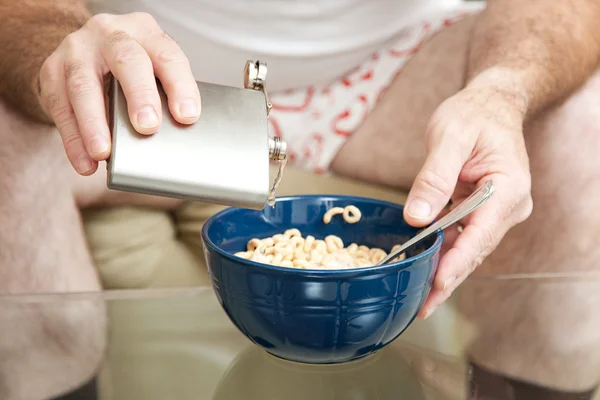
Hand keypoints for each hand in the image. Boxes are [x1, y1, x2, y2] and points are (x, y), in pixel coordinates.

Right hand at [38, 12, 200, 174]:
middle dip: (139, 95)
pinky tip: (86, 161)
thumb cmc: (131, 66)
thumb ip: (165, 93)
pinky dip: (73, 139)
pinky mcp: (52, 71)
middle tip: (147, 127)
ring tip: (104, 152)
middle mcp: (110, 34)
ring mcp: (77, 50)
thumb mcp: (152, 67)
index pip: (167, 55)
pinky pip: (61, 107)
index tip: (187, 116)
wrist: (85, 52)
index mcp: (145, 32)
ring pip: (84, 85)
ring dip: (95, 123)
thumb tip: (179, 132)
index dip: (180, 86)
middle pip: (126, 61)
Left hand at [404, 81, 533, 318]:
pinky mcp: (482, 211)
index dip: (458, 260)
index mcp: (508, 187)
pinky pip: (462, 236)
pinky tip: (424, 269)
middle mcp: (507, 206)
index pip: (481, 232)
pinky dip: (443, 253)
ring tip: (420, 298)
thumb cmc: (474, 114)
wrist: (492, 105)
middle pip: (475, 249)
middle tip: (422, 306)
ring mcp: (496, 211)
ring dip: (444, 271)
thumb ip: (434, 177)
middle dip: (448, 278)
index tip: (439, 283)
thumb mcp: (450, 136)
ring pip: (468, 248)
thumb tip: (417, 217)